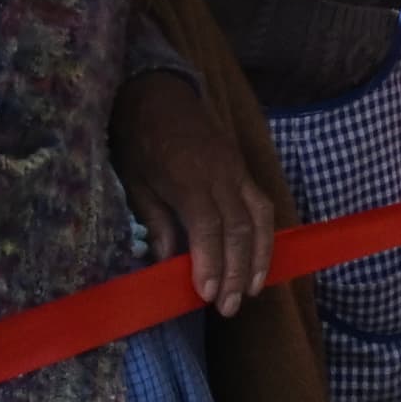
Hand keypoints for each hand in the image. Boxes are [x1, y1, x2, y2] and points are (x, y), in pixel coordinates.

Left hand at [114, 69, 277, 315]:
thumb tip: (167, 262)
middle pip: (240, 228)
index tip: (207, 295)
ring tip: (251, 290)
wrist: (157, 94)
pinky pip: (262, 203)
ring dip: (259, 256)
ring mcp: (236, 168)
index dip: (211, 263)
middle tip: (228, 307)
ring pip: (260, 216)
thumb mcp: (135, 182)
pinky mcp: (242, 167)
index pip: (208, 227)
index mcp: (188, 176)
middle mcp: (220, 173)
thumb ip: (155, 222)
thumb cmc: (138, 140)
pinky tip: (258, 258)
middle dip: (237, 271)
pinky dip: (264, 234)